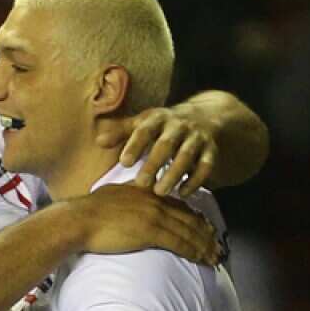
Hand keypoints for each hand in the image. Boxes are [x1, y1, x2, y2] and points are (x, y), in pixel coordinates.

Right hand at [69, 184, 219, 264]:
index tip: (205, 228)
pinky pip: (181, 242)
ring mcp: (155, 215)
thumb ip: (125, 196)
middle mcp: (155, 200)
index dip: (195, 218)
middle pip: (190, 217)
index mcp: (147, 192)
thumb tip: (124, 200)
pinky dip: (195, 251)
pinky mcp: (151, 231)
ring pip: (190, 231)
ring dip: (206, 245)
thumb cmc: (86, 213)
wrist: (78, 220)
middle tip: (218, 246)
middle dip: (207, 233)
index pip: (179, 205)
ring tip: (215, 257)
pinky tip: (202, 259)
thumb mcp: (110, 195)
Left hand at [96, 106, 217, 196]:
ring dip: (175, 173)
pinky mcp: (211, 150)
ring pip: (187, 155)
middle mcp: (179, 125)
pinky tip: (184, 194)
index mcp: (158, 118)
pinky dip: (196, 180)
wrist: (203, 116)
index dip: (135, 145)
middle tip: (141, 183)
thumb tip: (98, 141)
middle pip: (166, 144)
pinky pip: (206, 165)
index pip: (145, 130)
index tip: (124, 162)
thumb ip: (120, 133)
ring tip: (161, 192)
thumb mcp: (140, 124)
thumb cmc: (161, 126)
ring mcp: (197, 137)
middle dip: (154, 163)